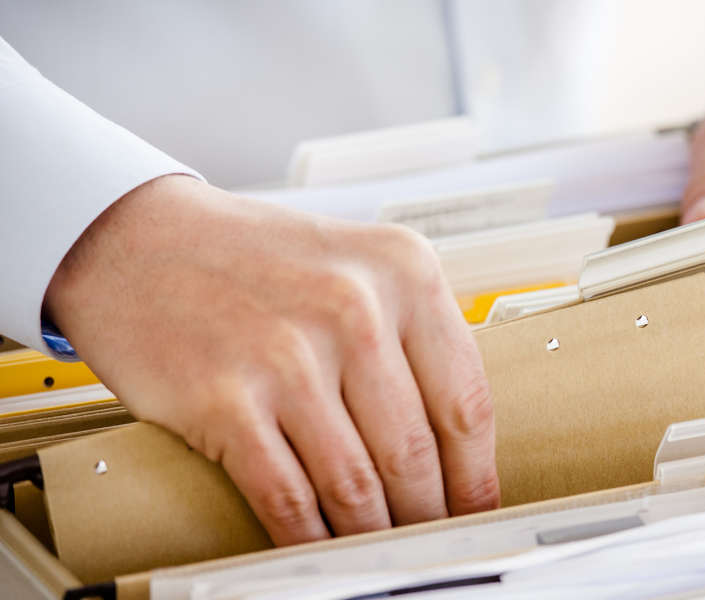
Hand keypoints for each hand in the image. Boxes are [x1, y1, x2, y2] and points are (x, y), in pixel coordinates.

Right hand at [44, 175, 498, 544]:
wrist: (138, 239)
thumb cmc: (255, 261)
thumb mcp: (358, 267)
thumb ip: (410, 336)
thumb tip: (456, 441)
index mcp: (404, 272)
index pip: (467, 401)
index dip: (476, 475)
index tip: (479, 509)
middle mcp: (354, 308)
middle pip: (415, 452)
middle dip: (429, 514)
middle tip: (433, 540)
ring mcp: (288, 355)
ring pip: (357, 484)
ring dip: (375, 534)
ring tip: (383, 551)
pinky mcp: (224, 399)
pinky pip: (287, 497)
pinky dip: (310, 539)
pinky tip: (323, 549)